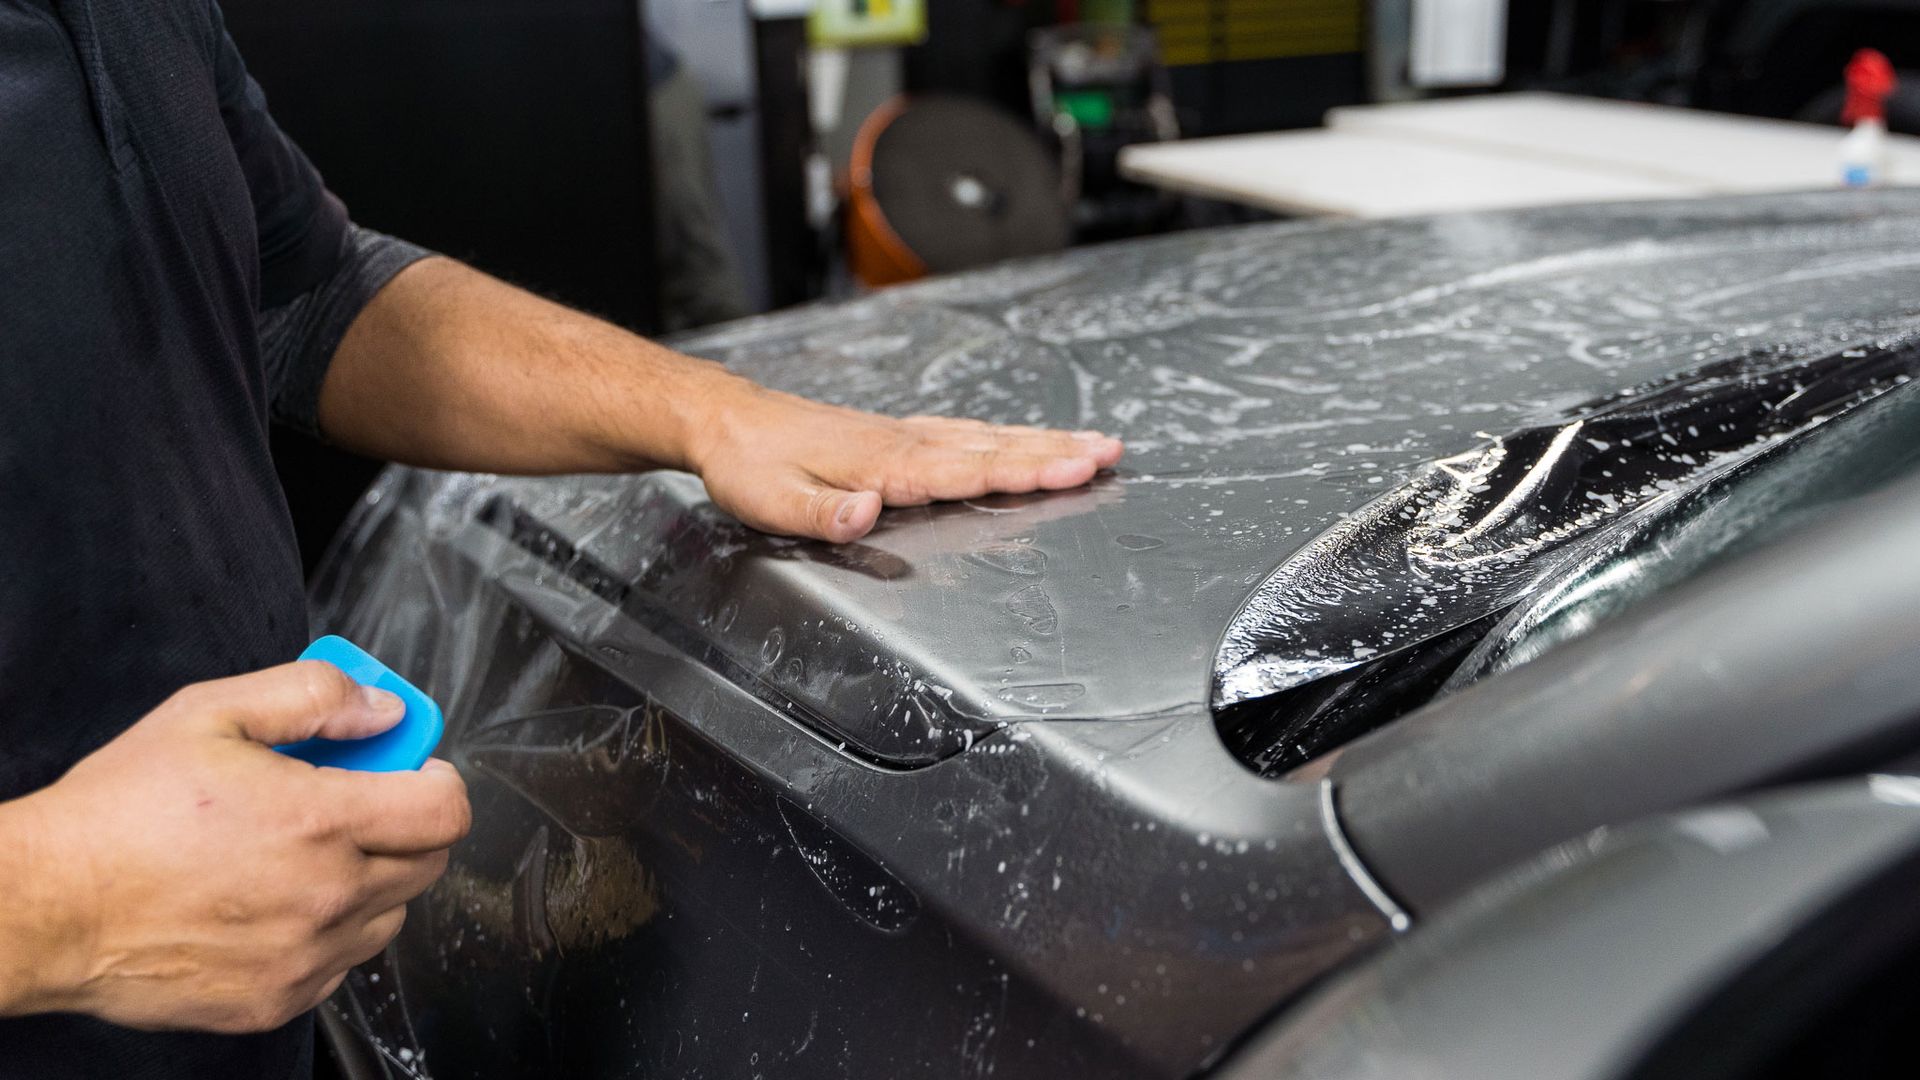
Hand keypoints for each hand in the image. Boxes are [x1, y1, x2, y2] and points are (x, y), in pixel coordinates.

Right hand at [0, 662, 469, 1032]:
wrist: (47, 906)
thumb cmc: (118, 813)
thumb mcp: (210, 713)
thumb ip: (313, 698)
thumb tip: (384, 709)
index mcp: (321, 823)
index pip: (445, 810)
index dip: (437, 779)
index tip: (413, 768)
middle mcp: (325, 897)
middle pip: (429, 862)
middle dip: (407, 825)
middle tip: (355, 802)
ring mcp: (304, 957)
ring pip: (389, 915)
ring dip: (371, 881)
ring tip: (306, 854)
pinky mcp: (276, 1000)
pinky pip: (341, 964)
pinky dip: (328, 933)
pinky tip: (276, 903)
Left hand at [690, 379, 1125, 542]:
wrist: (726, 421)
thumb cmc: (749, 465)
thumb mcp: (770, 500)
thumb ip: (822, 511)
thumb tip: (868, 512)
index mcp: (883, 464)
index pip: (965, 470)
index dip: (1022, 472)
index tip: (1074, 469)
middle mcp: (904, 442)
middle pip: (993, 448)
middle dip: (1056, 452)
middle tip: (1112, 453)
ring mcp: (905, 434)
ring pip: (989, 437)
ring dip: (1045, 441)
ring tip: (1097, 444)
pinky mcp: (899, 434)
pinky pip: (969, 433)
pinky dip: (1010, 436)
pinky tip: (1030, 440)